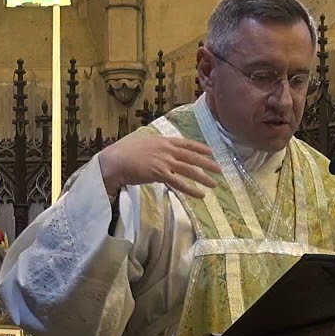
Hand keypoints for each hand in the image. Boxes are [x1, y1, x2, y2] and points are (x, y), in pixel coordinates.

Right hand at [99, 129, 221, 198]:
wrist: (114, 160)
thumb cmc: (125, 153)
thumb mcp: (144, 144)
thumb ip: (156, 147)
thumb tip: (163, 152)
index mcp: (163, 140)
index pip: (186, 143)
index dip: (200, 148)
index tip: (211, 152)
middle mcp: (166, 149)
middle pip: (192, 157)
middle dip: (208, 163)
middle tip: (220, 169)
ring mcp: (164, 161)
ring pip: (189, 170)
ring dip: (204, 178)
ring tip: (214, 184)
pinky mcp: (160, 173)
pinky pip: (179, 183)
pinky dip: (191, 190)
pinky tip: (200, 195)